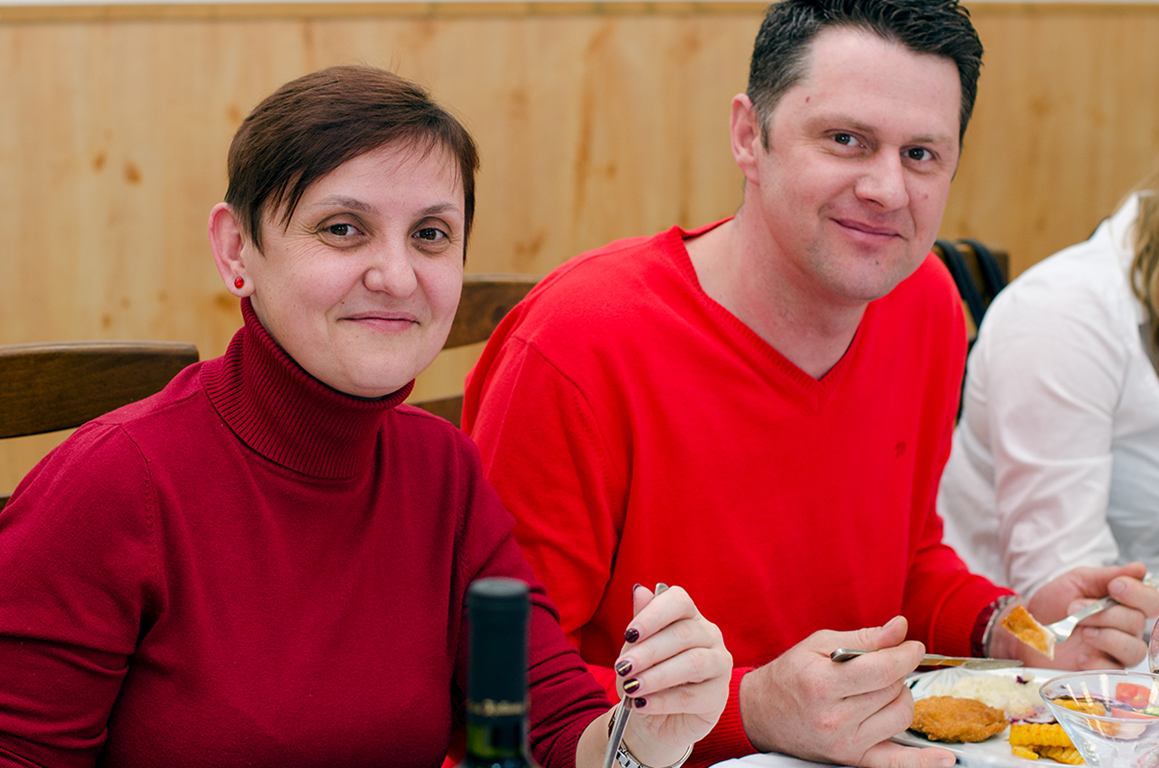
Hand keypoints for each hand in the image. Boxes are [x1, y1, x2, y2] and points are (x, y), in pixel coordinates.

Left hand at [613, 584, 730, 766]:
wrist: (652, 720)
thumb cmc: (644, 676)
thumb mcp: (634, 651)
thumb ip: (640, 625)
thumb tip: (640, 590)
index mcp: (688, 616)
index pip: (678, 601)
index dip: (653, 615)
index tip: (629, 634)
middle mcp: (709, 635)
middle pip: (683, 634)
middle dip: (649, 651)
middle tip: (623, 667)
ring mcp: (719, 664)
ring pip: (693, 663)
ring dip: (658, 676)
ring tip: (632, 687)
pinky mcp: (719, 695)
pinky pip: (692, 696)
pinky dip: (663, 700)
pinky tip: (642, 704)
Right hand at [738, 616, 954, 767]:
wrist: (762, 714)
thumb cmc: (790, 675)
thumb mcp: (818, 644)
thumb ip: (863, 638)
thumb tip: (900, 628)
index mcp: (822, 683)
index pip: (882, 669)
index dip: (905, 654)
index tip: (912, 646)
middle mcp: (834, 717)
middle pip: (893, 690)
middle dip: (894, 672)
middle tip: (878, 666)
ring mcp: (845, 742)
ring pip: (900, 716)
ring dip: (899, 697)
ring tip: (878, 690)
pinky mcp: (852, 759)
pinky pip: (896, 764)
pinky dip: (923, 762)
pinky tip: (946, 759)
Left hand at [1019, 562, 1158, 668]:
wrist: (1024, 629)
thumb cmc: (1052, 605)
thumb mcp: (1075, 582)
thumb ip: (1106, 576)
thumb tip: (1139, 568)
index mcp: (1123, 606)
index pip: (1152, 602)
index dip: (1140, 594)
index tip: (1115, 587)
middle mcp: (1125, 631)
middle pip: (1137, 623)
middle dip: (1105, 612)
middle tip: (1074, 607)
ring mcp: (1115, 654)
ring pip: (1133, 649)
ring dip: (1105, 636)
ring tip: (1080, 630)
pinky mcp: (1101, 674)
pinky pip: (1115, 672)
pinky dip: (1098, 661)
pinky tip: (1081, 655)